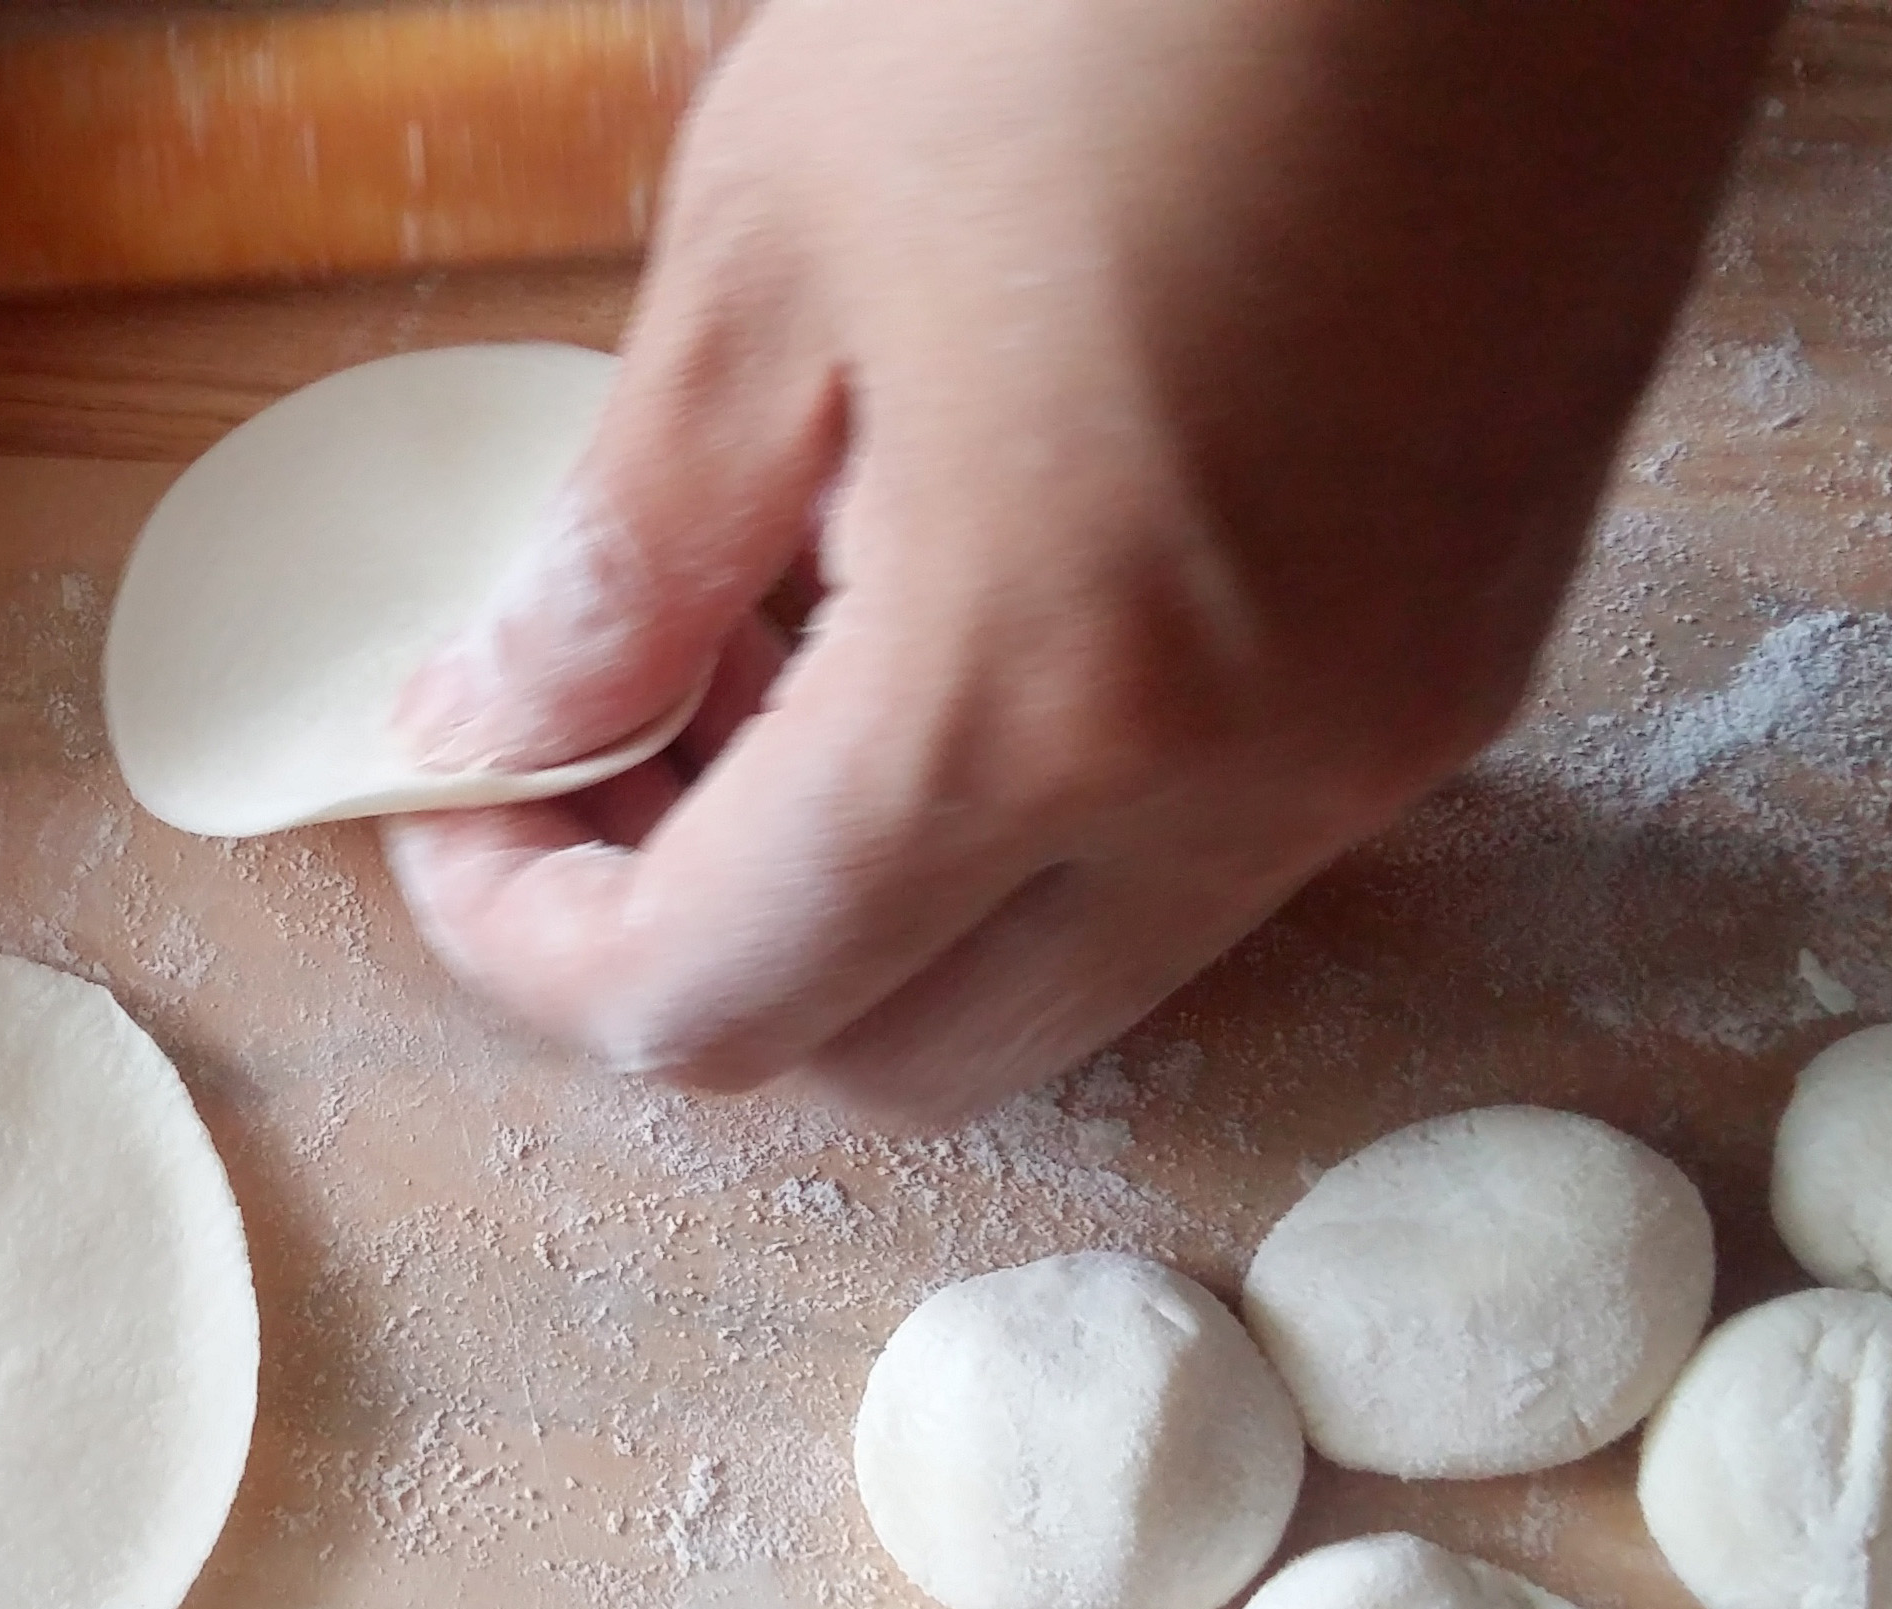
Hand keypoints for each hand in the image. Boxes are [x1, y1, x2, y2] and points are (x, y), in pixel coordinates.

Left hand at [384, 0, 1780, 1125]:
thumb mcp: (775, 244)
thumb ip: (627, 551)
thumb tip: (504, 719)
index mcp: (1039, 698)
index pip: (714, 998)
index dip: (526, 941)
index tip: (459, 808)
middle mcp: (1248, 783)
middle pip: (901, 1047)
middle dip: (714, 940)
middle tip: (616, 736)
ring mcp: (1388, 729)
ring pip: (1062, 960)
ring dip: (880, 875)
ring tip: (779, 624)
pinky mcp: (1467, 645)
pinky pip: (1206, 838)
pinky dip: (1044, 793)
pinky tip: (963, 576)